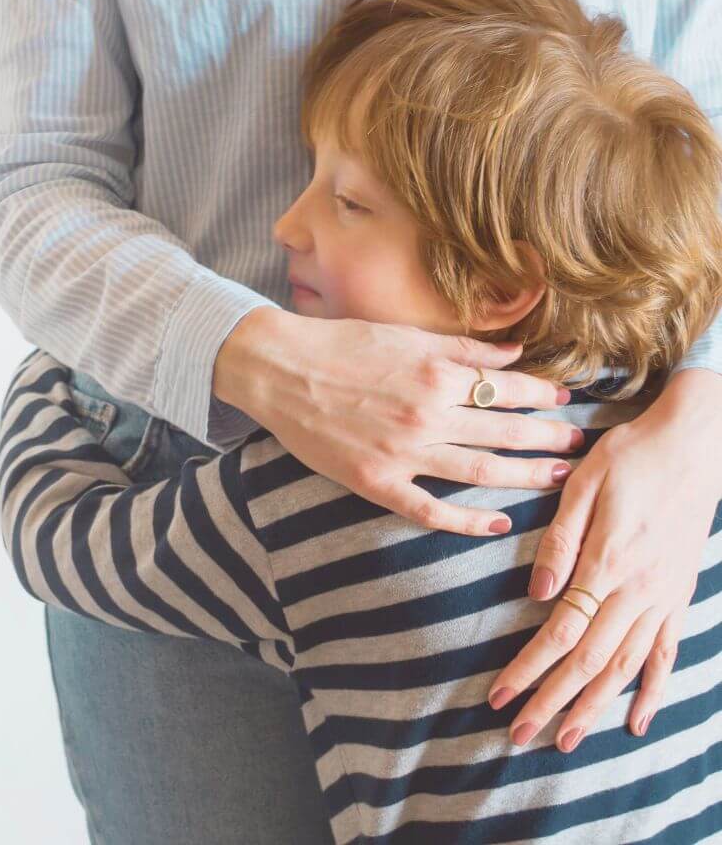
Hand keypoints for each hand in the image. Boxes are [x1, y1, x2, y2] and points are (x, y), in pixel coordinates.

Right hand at [213, 307, 583, 536]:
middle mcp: (427, 414)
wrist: (279, 370)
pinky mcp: (377, 482)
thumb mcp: (404, 334)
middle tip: (579, 444)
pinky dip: (468, 522)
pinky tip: (499, 525)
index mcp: (435, 373)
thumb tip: (515, 354)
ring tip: (560, 478)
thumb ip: (462, 348)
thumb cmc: (339, 345)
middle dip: (550, 438)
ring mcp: (402, 453)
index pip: (509, 388)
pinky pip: (431, 510)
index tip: (566, 401)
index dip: (544, 396)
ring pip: (482, 472)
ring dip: (527, 476)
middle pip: (506, 432)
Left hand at [487, 367, 721, 750]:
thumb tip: (536, 593)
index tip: (500, 696)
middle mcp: (638, 591)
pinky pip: (666, 653)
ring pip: (626, 668)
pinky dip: (652, 690)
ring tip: (567, 740)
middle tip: (520, 735)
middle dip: (552, 701)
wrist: (693, 445)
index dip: (528, 669)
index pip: (560, 632)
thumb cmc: (629, 457)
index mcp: (606, 563)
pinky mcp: (679, 595)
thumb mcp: (583, 486)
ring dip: (594, 707)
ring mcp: (663, 597)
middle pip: (589, 662)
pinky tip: (637, 721)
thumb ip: (559, 541)